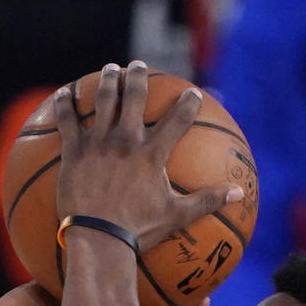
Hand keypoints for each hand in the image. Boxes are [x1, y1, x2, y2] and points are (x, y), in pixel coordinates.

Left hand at [53, 61, 242, 252]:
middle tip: (139, 66)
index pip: (176, 119)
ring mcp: (98, 143)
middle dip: (138, 76)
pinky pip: (67, 120)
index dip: (188, 104)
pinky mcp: (74, 152)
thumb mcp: (176, 217)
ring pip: (104, 100)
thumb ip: (207, 202)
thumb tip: (239, 194)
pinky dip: (66, 104)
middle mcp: (125, 140)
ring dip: (109, 81)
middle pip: (135, 96)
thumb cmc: (138, 232)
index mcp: (152, 154)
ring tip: (110, 70)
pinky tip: (65, 92)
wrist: (99, 240)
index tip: (192, 94)